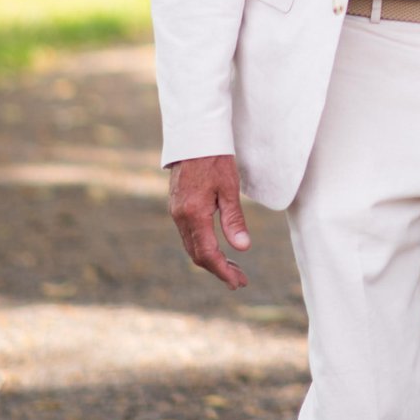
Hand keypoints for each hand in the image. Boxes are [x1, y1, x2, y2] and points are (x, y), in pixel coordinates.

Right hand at [167, 154, 251, 289]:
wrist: (193, 137)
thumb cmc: (215, 159)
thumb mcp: (229, 188)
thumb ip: (234, 219)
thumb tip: (243, 248)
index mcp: (193, 214)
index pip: (208, 254)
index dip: (223, 271)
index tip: (238, 282)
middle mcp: (180, 217)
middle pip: (198, 255)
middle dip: (219, 269)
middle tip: (240, 280)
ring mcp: (176, 212)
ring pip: (192, 246)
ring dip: (212, 259)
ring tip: (233, 267)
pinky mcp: (177, 206)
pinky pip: (188, 235)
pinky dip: (203, 246)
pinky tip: (217, 247)